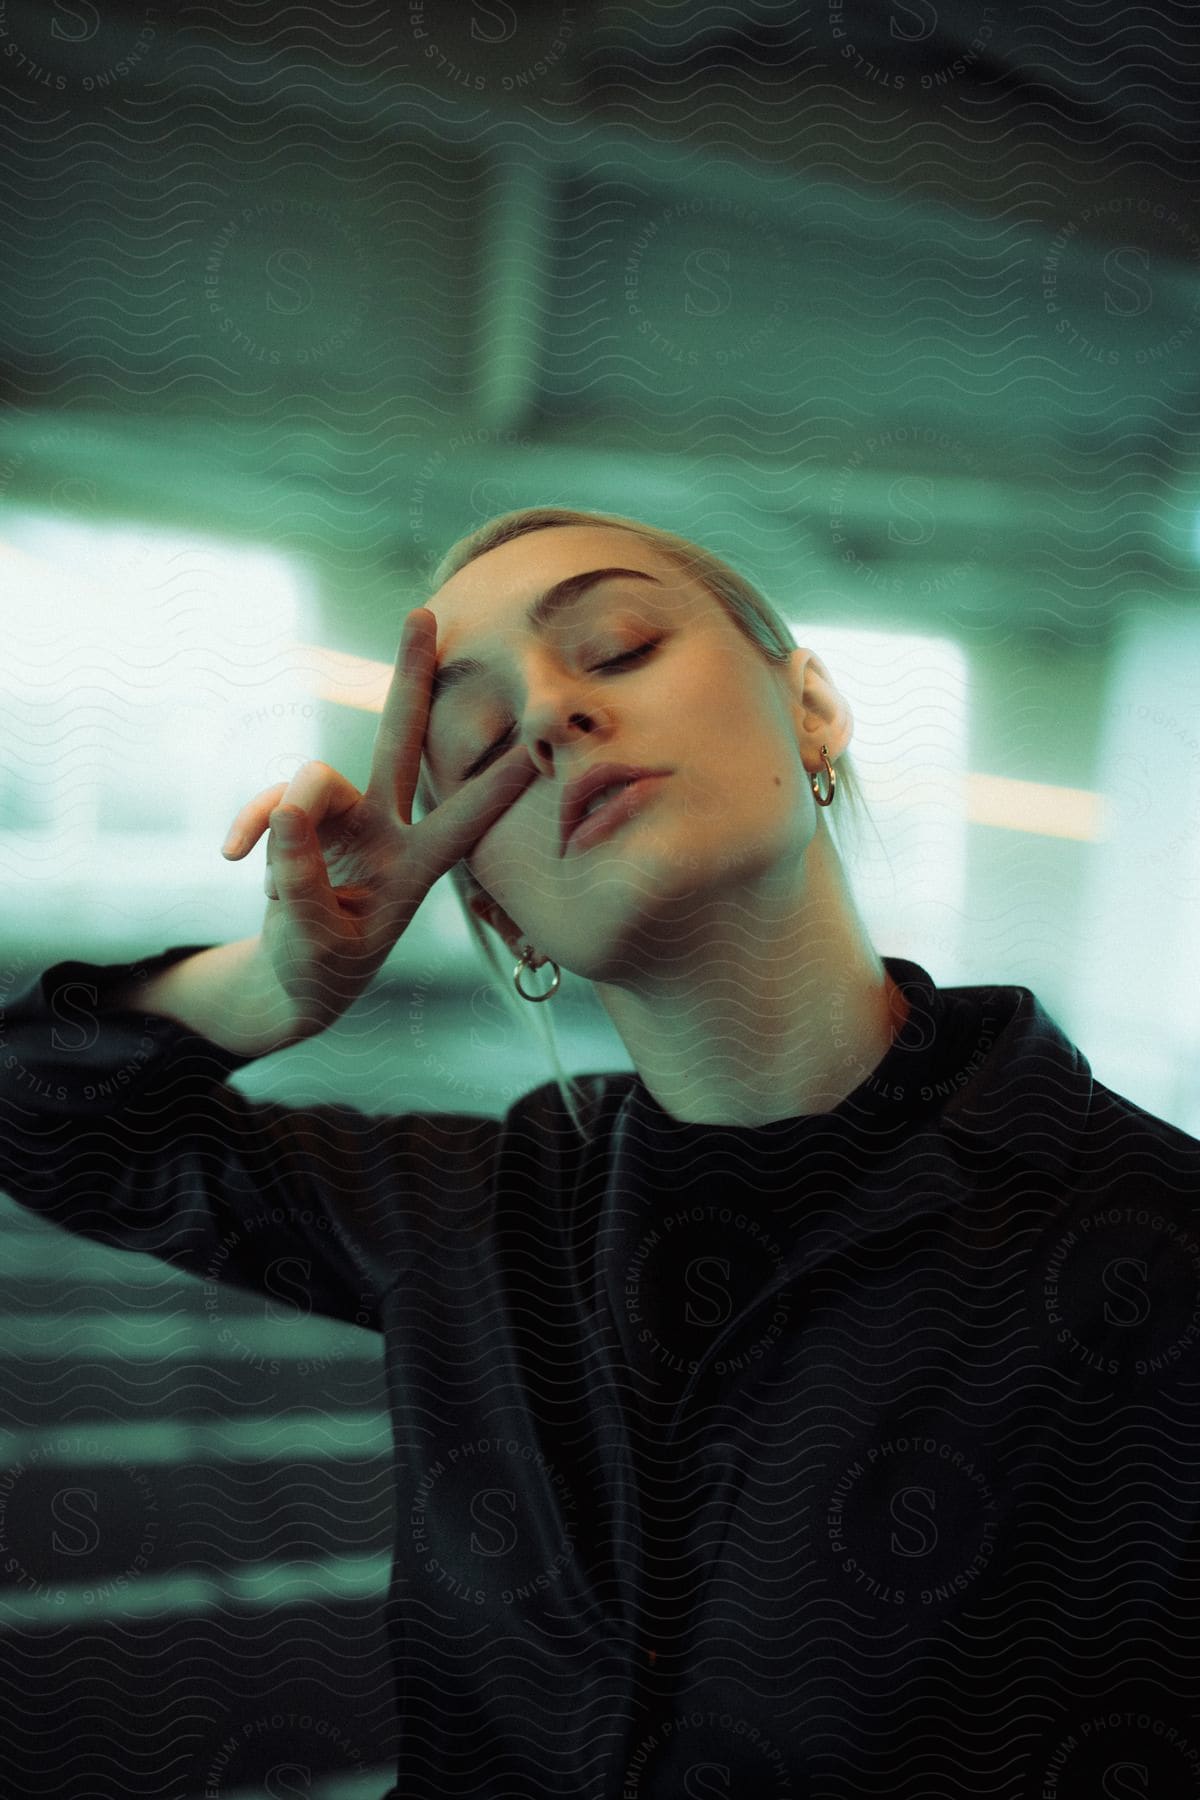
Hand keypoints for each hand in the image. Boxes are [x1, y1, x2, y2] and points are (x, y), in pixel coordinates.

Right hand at [219, 608, 536, 1036]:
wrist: (295, 979)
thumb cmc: (324, 966)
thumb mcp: (317, 941)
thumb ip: (302, 882)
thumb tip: (286, 812)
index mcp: (414, 867)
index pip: (464, 819)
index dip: (499, 782)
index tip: (537, 740)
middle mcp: (386, 829)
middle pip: (399, 739)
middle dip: (409, 676)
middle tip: (424, 613)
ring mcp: (343, 820)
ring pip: (314, 779)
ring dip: (282, 820)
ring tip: (267, 879)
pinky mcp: (301, 820)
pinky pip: (271, 803)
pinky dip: (250, 825)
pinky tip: (230, 856)